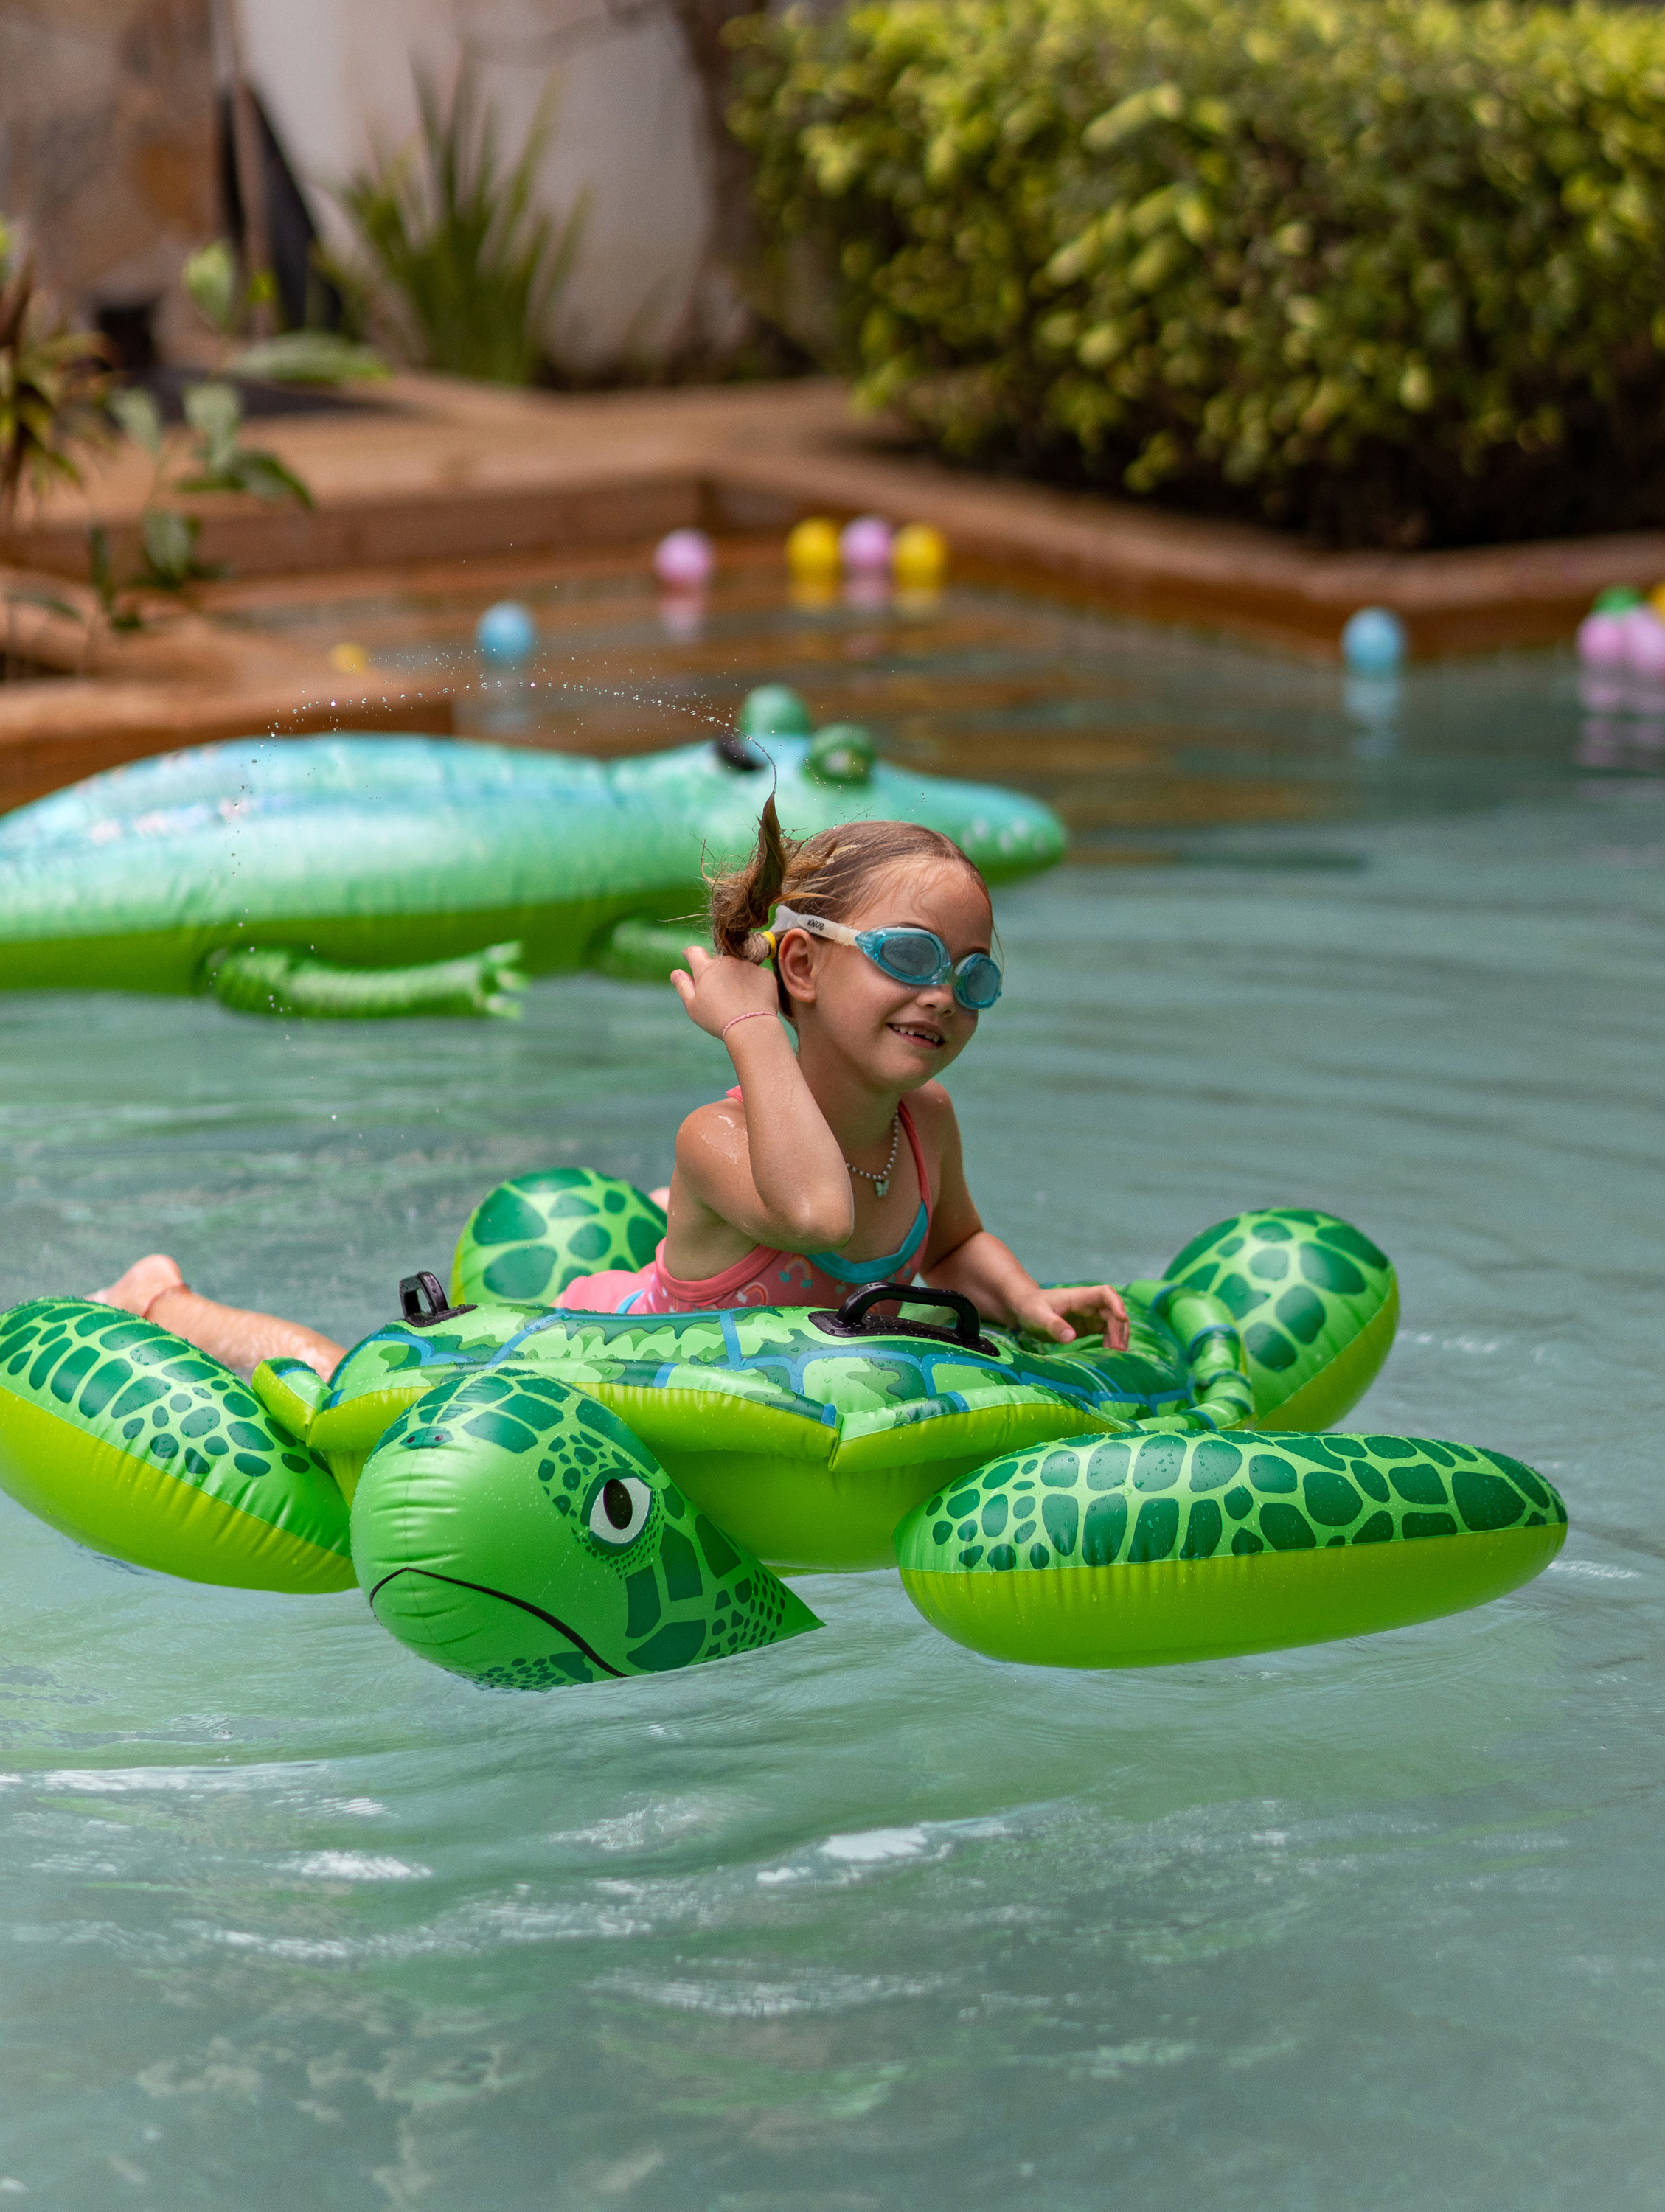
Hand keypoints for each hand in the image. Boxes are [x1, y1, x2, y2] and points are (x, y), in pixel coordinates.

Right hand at [670, 944, 780, 1042]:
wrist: (751, 1027)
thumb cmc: (717, 1019)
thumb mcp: (693, 1006)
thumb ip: (683, 986)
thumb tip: (676, 972)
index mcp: (706, 968)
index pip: (694, 952)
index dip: (690, 954)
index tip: (688, 956)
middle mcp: (727, 961)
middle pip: (718, 961)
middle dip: (717, 972)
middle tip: (720, 994)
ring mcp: (748, 965)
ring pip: (739, 968)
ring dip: (736, 978)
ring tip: (739, 1000)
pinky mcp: (765, 973)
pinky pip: (756, 976)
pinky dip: (754, 985)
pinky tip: (753, 1000)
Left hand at [1011, 1283, 1129, 1351]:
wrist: (1024, 1309)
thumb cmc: (1030, 1308)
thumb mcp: (1038, 1316)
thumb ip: (1054, 1325)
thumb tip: (1071, 1338)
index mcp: (1079, 1297)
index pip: (1105, 1293)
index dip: (1117, 1303)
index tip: (1122, 1317)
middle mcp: (1089, 1305)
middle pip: (1114, 1312)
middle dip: (1119, 1329)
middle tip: (1118, 1350)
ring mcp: (1090, 1316)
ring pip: (1113, 1323)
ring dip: (1118, 1337)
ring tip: (1117, 1355)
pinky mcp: (1088, 1327)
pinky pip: (1106, 1333)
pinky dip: (1111, 1342)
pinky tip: (1108, 1354)